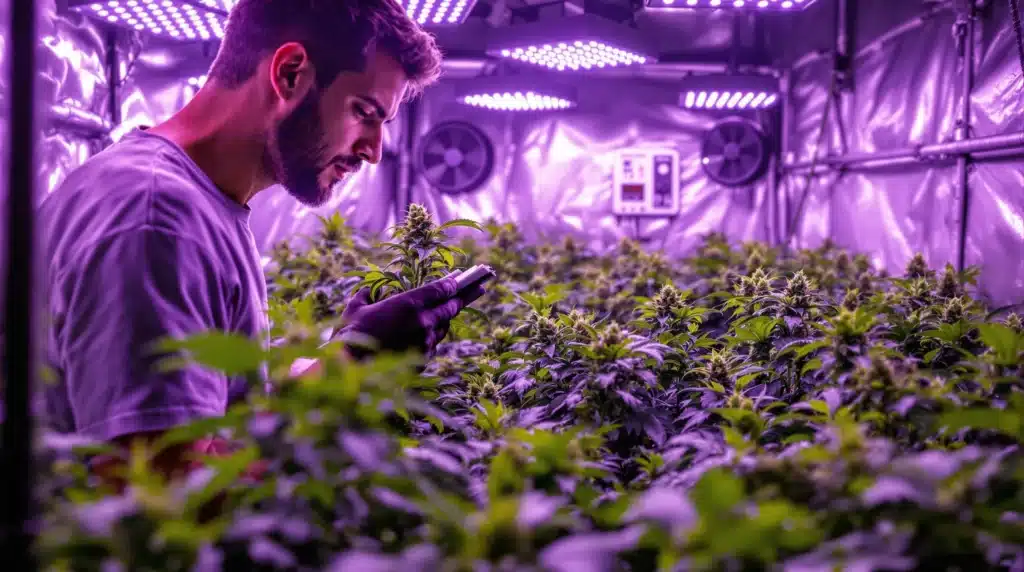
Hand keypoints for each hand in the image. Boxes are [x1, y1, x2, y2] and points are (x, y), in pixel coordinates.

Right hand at [339, 277, 485, 358]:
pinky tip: (424, 336)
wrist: (349, 366)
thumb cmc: (349, 333)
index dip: (451, 284)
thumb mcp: (356, 307)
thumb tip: (368, 290)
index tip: (458, 280)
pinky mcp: (422, 360)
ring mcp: (424, 342)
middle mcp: (422, 322)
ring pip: (442, 328)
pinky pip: (432, 346)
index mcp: (409, 303)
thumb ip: (367, 295)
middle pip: (450, 308)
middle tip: (475, 290)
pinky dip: (429, 339)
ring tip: (446, 313)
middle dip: (461, 298)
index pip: (441, 289)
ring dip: (444, 320)